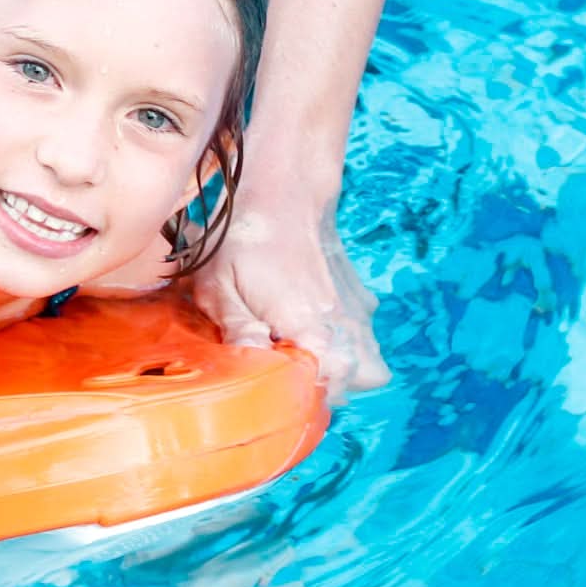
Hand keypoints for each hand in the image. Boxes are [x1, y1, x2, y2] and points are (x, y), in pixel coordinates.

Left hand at [200, 204, 387, 399]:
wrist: (285, 189)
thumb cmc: (244, 239)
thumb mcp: (220, 286)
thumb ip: (237, 331)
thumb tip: (252, 370)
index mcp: (310, 325)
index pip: (328, 388)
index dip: (301, 397)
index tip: (277, 388)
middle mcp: (345, 324)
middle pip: (349, 385)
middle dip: (319, 388)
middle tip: (285, 370)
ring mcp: (360, 313)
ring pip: (366, 367)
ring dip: (337, 370)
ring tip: (300, 351)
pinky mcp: (361, 302)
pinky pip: (364, 341)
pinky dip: (345, 345)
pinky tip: (312, 327)